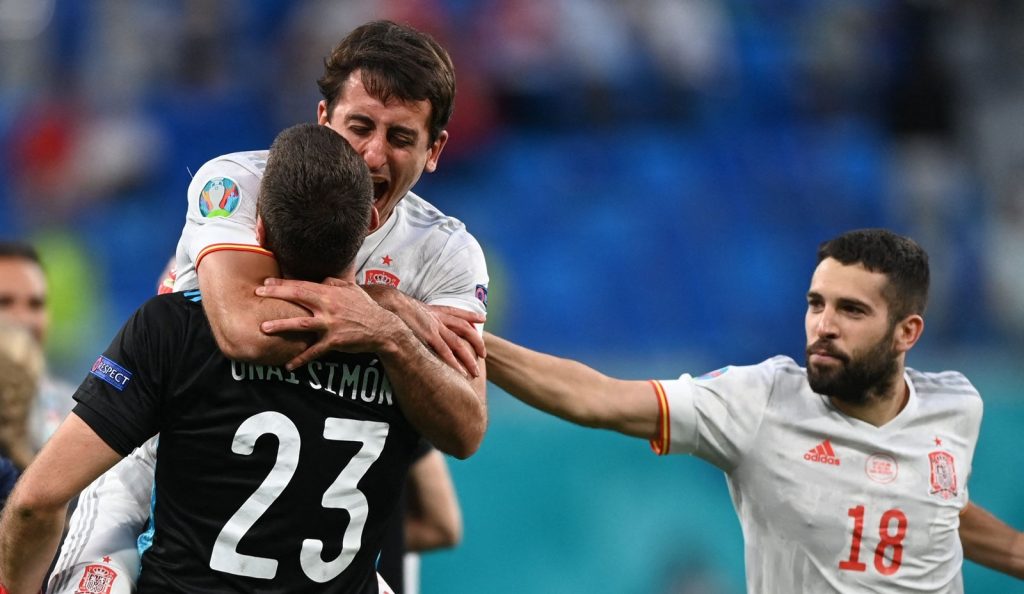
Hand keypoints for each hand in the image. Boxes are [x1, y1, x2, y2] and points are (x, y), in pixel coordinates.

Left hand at [255, 278, 399, 369]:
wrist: (382, 328)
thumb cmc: (365, 308)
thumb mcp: (352, 290)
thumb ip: (335, 283)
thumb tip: (321, 280)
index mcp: (331, 293)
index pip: (303, 285)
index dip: (283, 284)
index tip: (266, 284)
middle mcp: (328, 306)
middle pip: (298, 297)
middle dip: (277, 295)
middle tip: (257, 295)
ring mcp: (331, 324)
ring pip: (301, 323)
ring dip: (282, 325)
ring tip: (264, 328)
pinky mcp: (334, 341)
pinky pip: (314, 351)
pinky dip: (301, 359)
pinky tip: (288, 365)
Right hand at [361, 285, 484, 377]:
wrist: (386, 301)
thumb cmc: (390, 304)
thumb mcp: (404, 306)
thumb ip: (411, 314)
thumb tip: (407, 319)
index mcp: (432, 310)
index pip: (456, 312)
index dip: (469, 315)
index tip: (482, 318)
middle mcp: (437, 318)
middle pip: (464, 328)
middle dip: (476, 341)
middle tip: (484, 354)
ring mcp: (434, 327)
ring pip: (458, 344)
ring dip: (468, 359)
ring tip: (475, 372)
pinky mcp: (428, 336)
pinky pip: (445, 352)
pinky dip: (454, 363)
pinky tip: (461, 372)